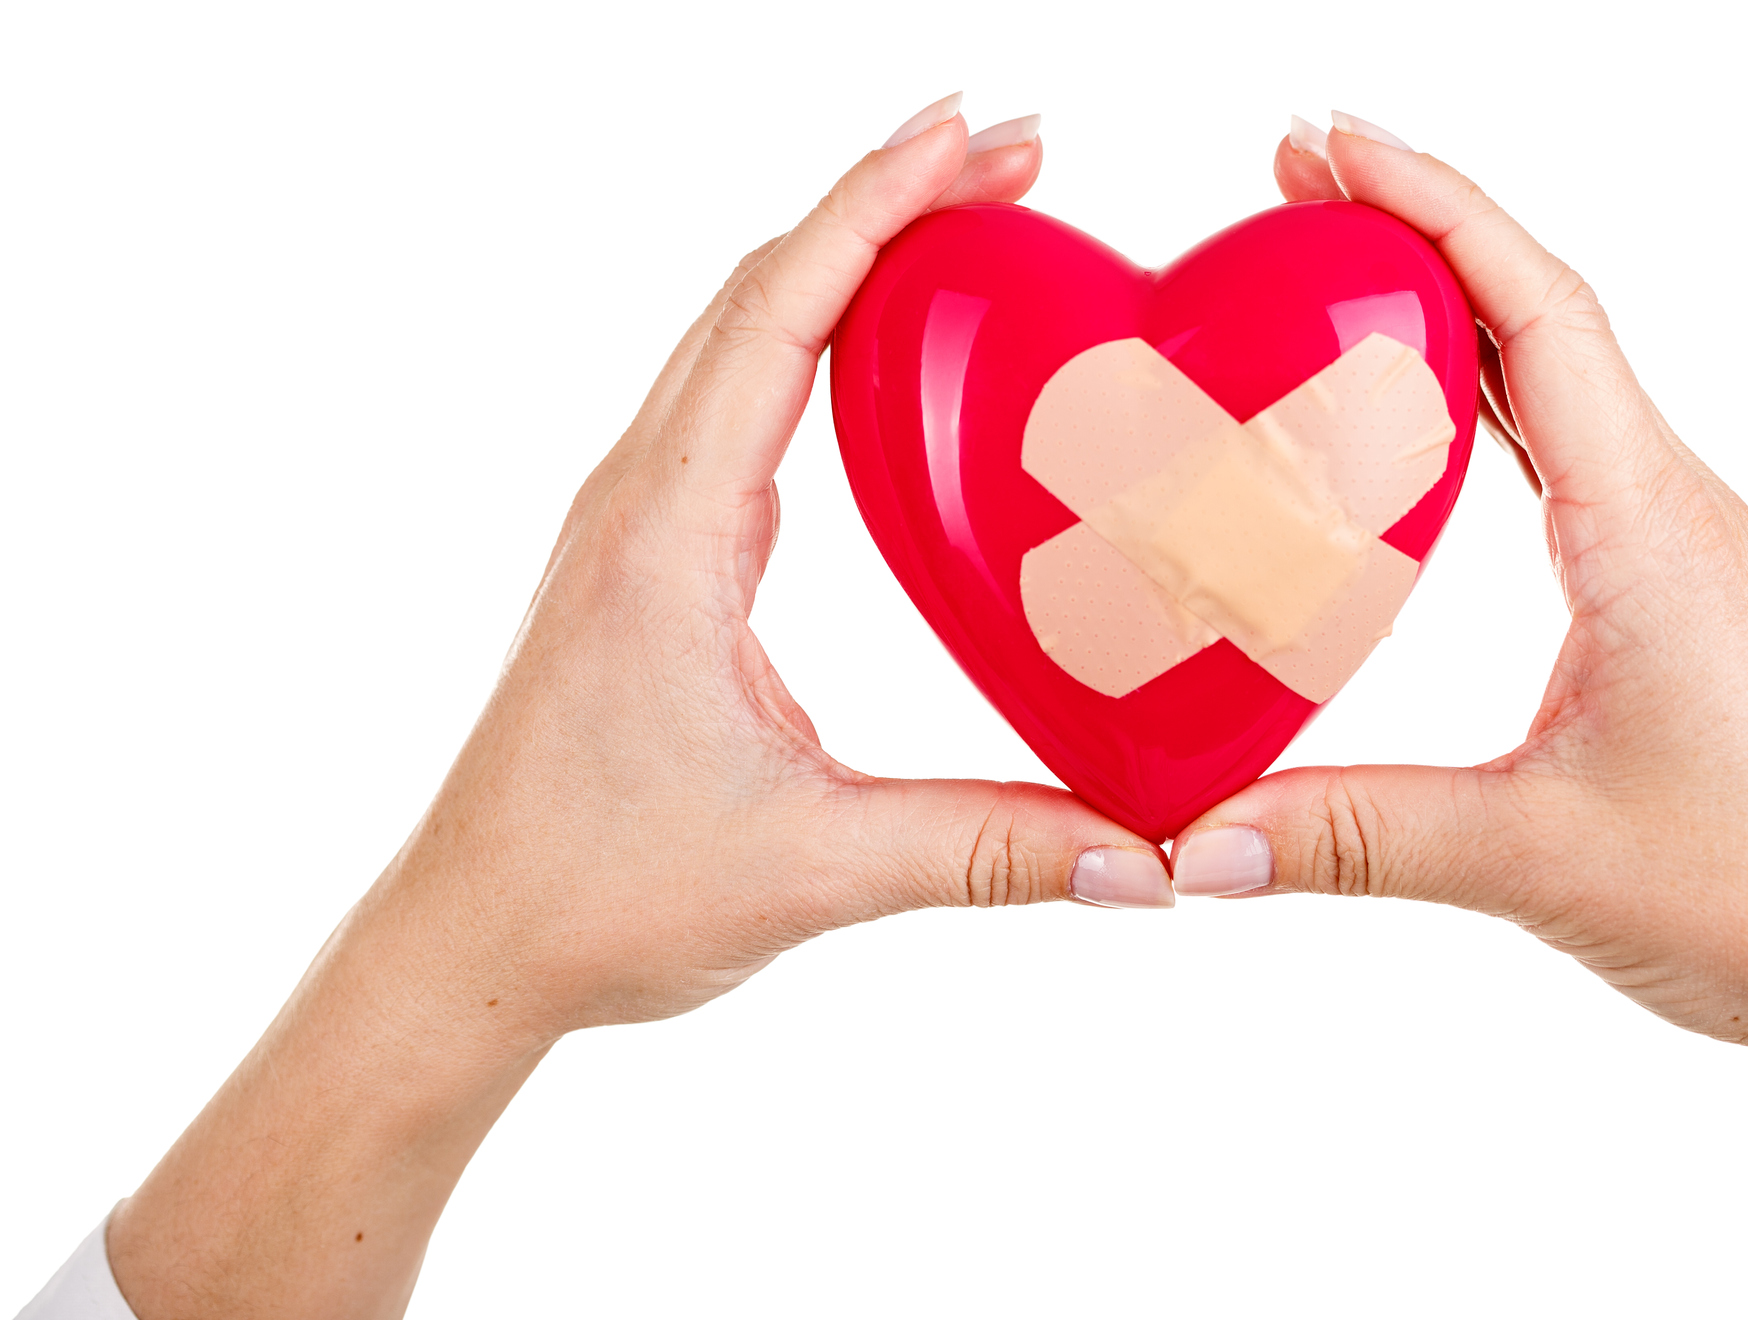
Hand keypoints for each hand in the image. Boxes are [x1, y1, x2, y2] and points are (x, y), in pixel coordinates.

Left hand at [106, 98, 1169, 1319]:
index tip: (972, 134)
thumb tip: (1145, 856)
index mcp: (670, 536)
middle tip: (1011, 154)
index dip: (879, 207)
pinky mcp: (646, 560)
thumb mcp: (812, 869)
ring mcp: (634, 522)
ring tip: (962, 217)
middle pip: (759, 289)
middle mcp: (640, 500)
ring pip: (737, 334)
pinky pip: (729, 399)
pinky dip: (810, 335)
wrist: (470, 942)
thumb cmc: (597, 892)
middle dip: (884, 202)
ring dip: (844, 258)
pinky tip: (881, 359)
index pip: (780, 317)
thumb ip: (988, 850)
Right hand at [1163, 112, 1747, 1316]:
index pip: (1536, 313)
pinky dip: (1496, 407)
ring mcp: (1688, 553)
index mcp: (1651, 527)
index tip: (1328, 139)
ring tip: (1342, 272)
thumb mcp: (1531, 856)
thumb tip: (1185, 841)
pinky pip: (1579, 460)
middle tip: (1296, 181)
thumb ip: (1347, 837)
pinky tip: (1435, 429)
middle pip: (1544, 315)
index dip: (1431, 205)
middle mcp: (1677, 513)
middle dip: (1420, 230)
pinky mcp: (1683, 603)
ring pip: (1566, 382)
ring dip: (1460, 309)